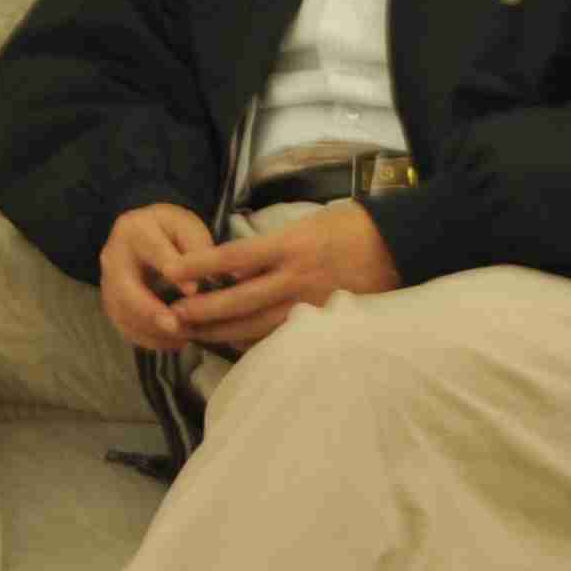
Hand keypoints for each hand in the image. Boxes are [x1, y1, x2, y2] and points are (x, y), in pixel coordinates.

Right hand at [98, 202, 216, 353]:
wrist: (147, 234)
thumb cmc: (172, 232)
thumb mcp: (189, 228)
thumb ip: (197, 249)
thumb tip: (202, 284)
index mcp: (135, 230)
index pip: (154, 251)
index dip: (173, 271)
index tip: (193, 290)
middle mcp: (113, 257)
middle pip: (125, 289)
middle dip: (151, 311)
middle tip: (177, 327)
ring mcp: (107, 282)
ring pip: (123, 313)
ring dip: (153, 331)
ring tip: (184, 337)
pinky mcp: (111, 303)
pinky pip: (124, 327)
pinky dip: (148, 340)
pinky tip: (173, 342)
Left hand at [169, 201, 402, 350]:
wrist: (399, 245)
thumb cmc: (349, 226)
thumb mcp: (305, 225)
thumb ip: (269, 249)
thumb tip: (233, 271)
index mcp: (291, 246)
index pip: (235, 257)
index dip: (201, 266)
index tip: (172, 271)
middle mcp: (297, 278)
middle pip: (240, 301)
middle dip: (203, 312)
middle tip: (171, 316)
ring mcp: (312, 304)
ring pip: (257, 326)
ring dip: (222, 332)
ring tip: (193, 334)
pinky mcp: (324, 322)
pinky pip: (282, 336)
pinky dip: (255, 341)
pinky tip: (233, 345)